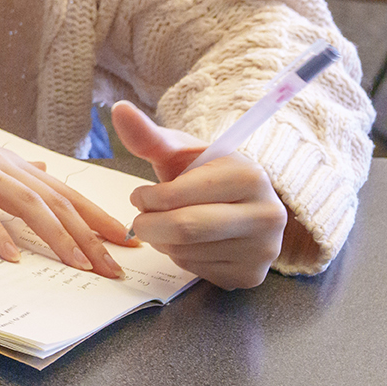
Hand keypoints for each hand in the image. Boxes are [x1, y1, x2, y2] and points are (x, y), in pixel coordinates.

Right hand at [0, 111, 130, 276]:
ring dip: (57, 236)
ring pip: (28, 204)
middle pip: (56, 201)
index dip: (97, 217)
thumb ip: (15, 170)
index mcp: (13, 164)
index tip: (125, 242)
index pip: (65, 193)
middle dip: (90, 235)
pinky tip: (12, 256)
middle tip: (113, 266)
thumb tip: (45, 170)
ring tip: (77, 265)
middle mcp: (3, 165)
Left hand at [112, 101, 288, 288]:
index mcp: (250, 176)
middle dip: (148, 224)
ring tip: (169, 225)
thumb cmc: (201, 173)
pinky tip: (190, 243)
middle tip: (142, 217)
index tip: (142, 194)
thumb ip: (148, 136)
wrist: (236, 203)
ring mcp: (263, 249)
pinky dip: (180, 258)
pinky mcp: (252, 276)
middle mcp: (267, 215)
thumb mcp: (178, 152)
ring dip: (162, 241)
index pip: (177, 196)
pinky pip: (197, 271)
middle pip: (184, 229)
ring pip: (186, 252)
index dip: (147, 197)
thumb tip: (119, 109)